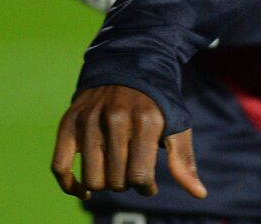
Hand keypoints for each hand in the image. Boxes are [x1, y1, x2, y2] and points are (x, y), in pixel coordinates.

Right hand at [51, 85, 204, 199]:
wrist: (129, 66)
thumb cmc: (157, 103)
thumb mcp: (177, 126)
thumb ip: (184, 161)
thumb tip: (200, 194)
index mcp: (146, 121)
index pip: (139, 177)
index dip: (145, 188)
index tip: (148, 183)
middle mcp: (115, 118)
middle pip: (115, 181)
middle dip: (126, 184)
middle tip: (131, 171)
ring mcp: (89, 120)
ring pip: (91, 179)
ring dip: (104, 184)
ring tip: (114, 172)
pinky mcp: (69, 122)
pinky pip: (60, 167)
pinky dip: (71, 186)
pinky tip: (84, 190)